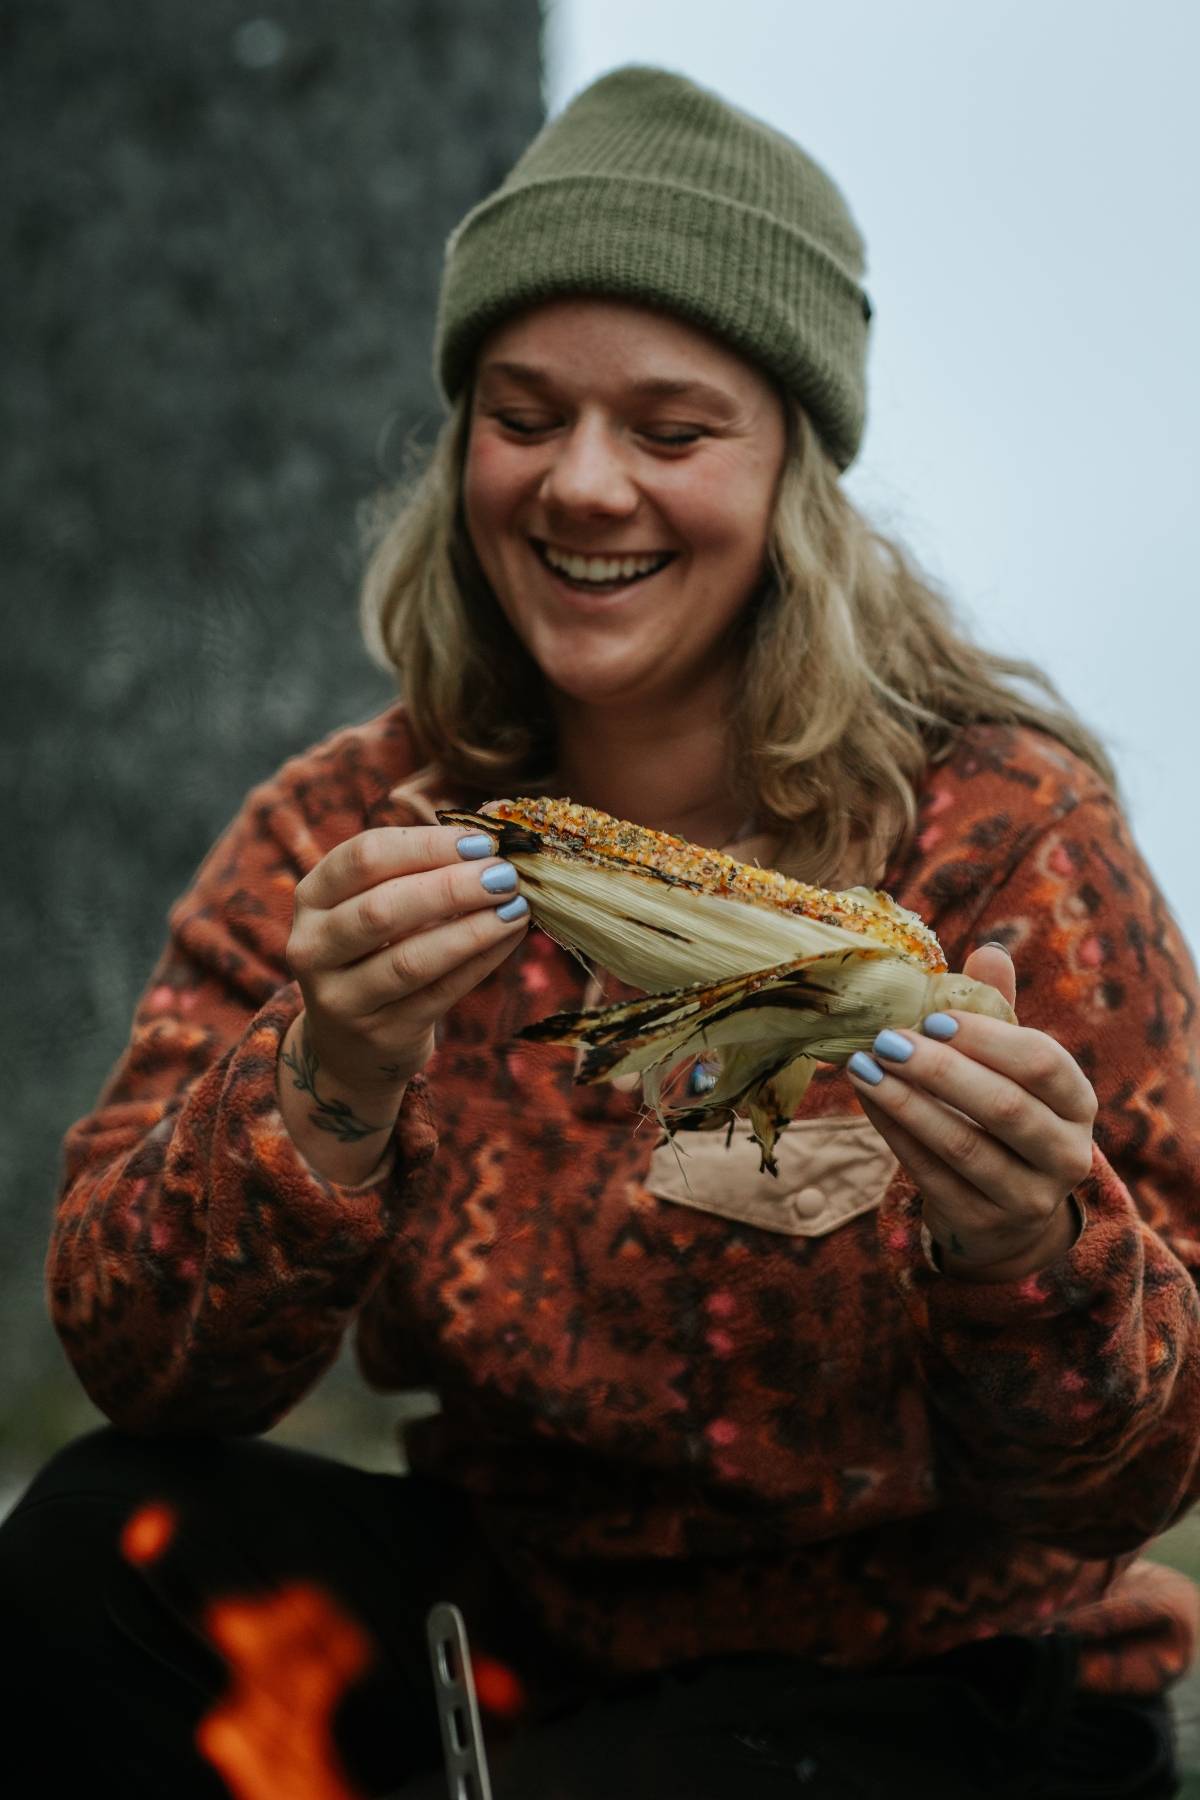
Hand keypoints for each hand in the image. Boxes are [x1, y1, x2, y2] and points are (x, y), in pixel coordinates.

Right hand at [285, 824, 529, 1102]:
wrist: (350, 1043)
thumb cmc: (374, 952)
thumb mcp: (371, 905)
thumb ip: (419, 870)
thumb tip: (493, 835)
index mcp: (312, 898)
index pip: (364, 857)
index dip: (426, 845)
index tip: (482, 842)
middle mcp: (314, 947)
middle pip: (382, 909)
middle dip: (451, 887)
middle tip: (504, 875)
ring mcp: (342, 998)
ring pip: (411, 960)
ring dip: (472, 928)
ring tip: (516, 906)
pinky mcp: (382, 1034)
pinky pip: (440, 994)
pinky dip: (481, 961)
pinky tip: (510, 937)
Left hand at [846, 944, 1096, 1280]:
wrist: (1005, 1212)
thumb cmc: (1002, 1115)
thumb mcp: (1009, 1066)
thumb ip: (999, 1012)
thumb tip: (989, 950)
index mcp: (1078, 1102)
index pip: (1043, 1062)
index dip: (986, 1037)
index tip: (931, 1016)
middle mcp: (1066, 1154)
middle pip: (1004, 1106)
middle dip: (939, 1069)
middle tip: (887, 1038)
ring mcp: (1027, 1197)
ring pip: (962, 1144)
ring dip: (906, 1101)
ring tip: (863, 1065)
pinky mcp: (981, 1223)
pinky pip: (931, 1174)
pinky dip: (894, 1132)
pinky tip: (868, 1099)